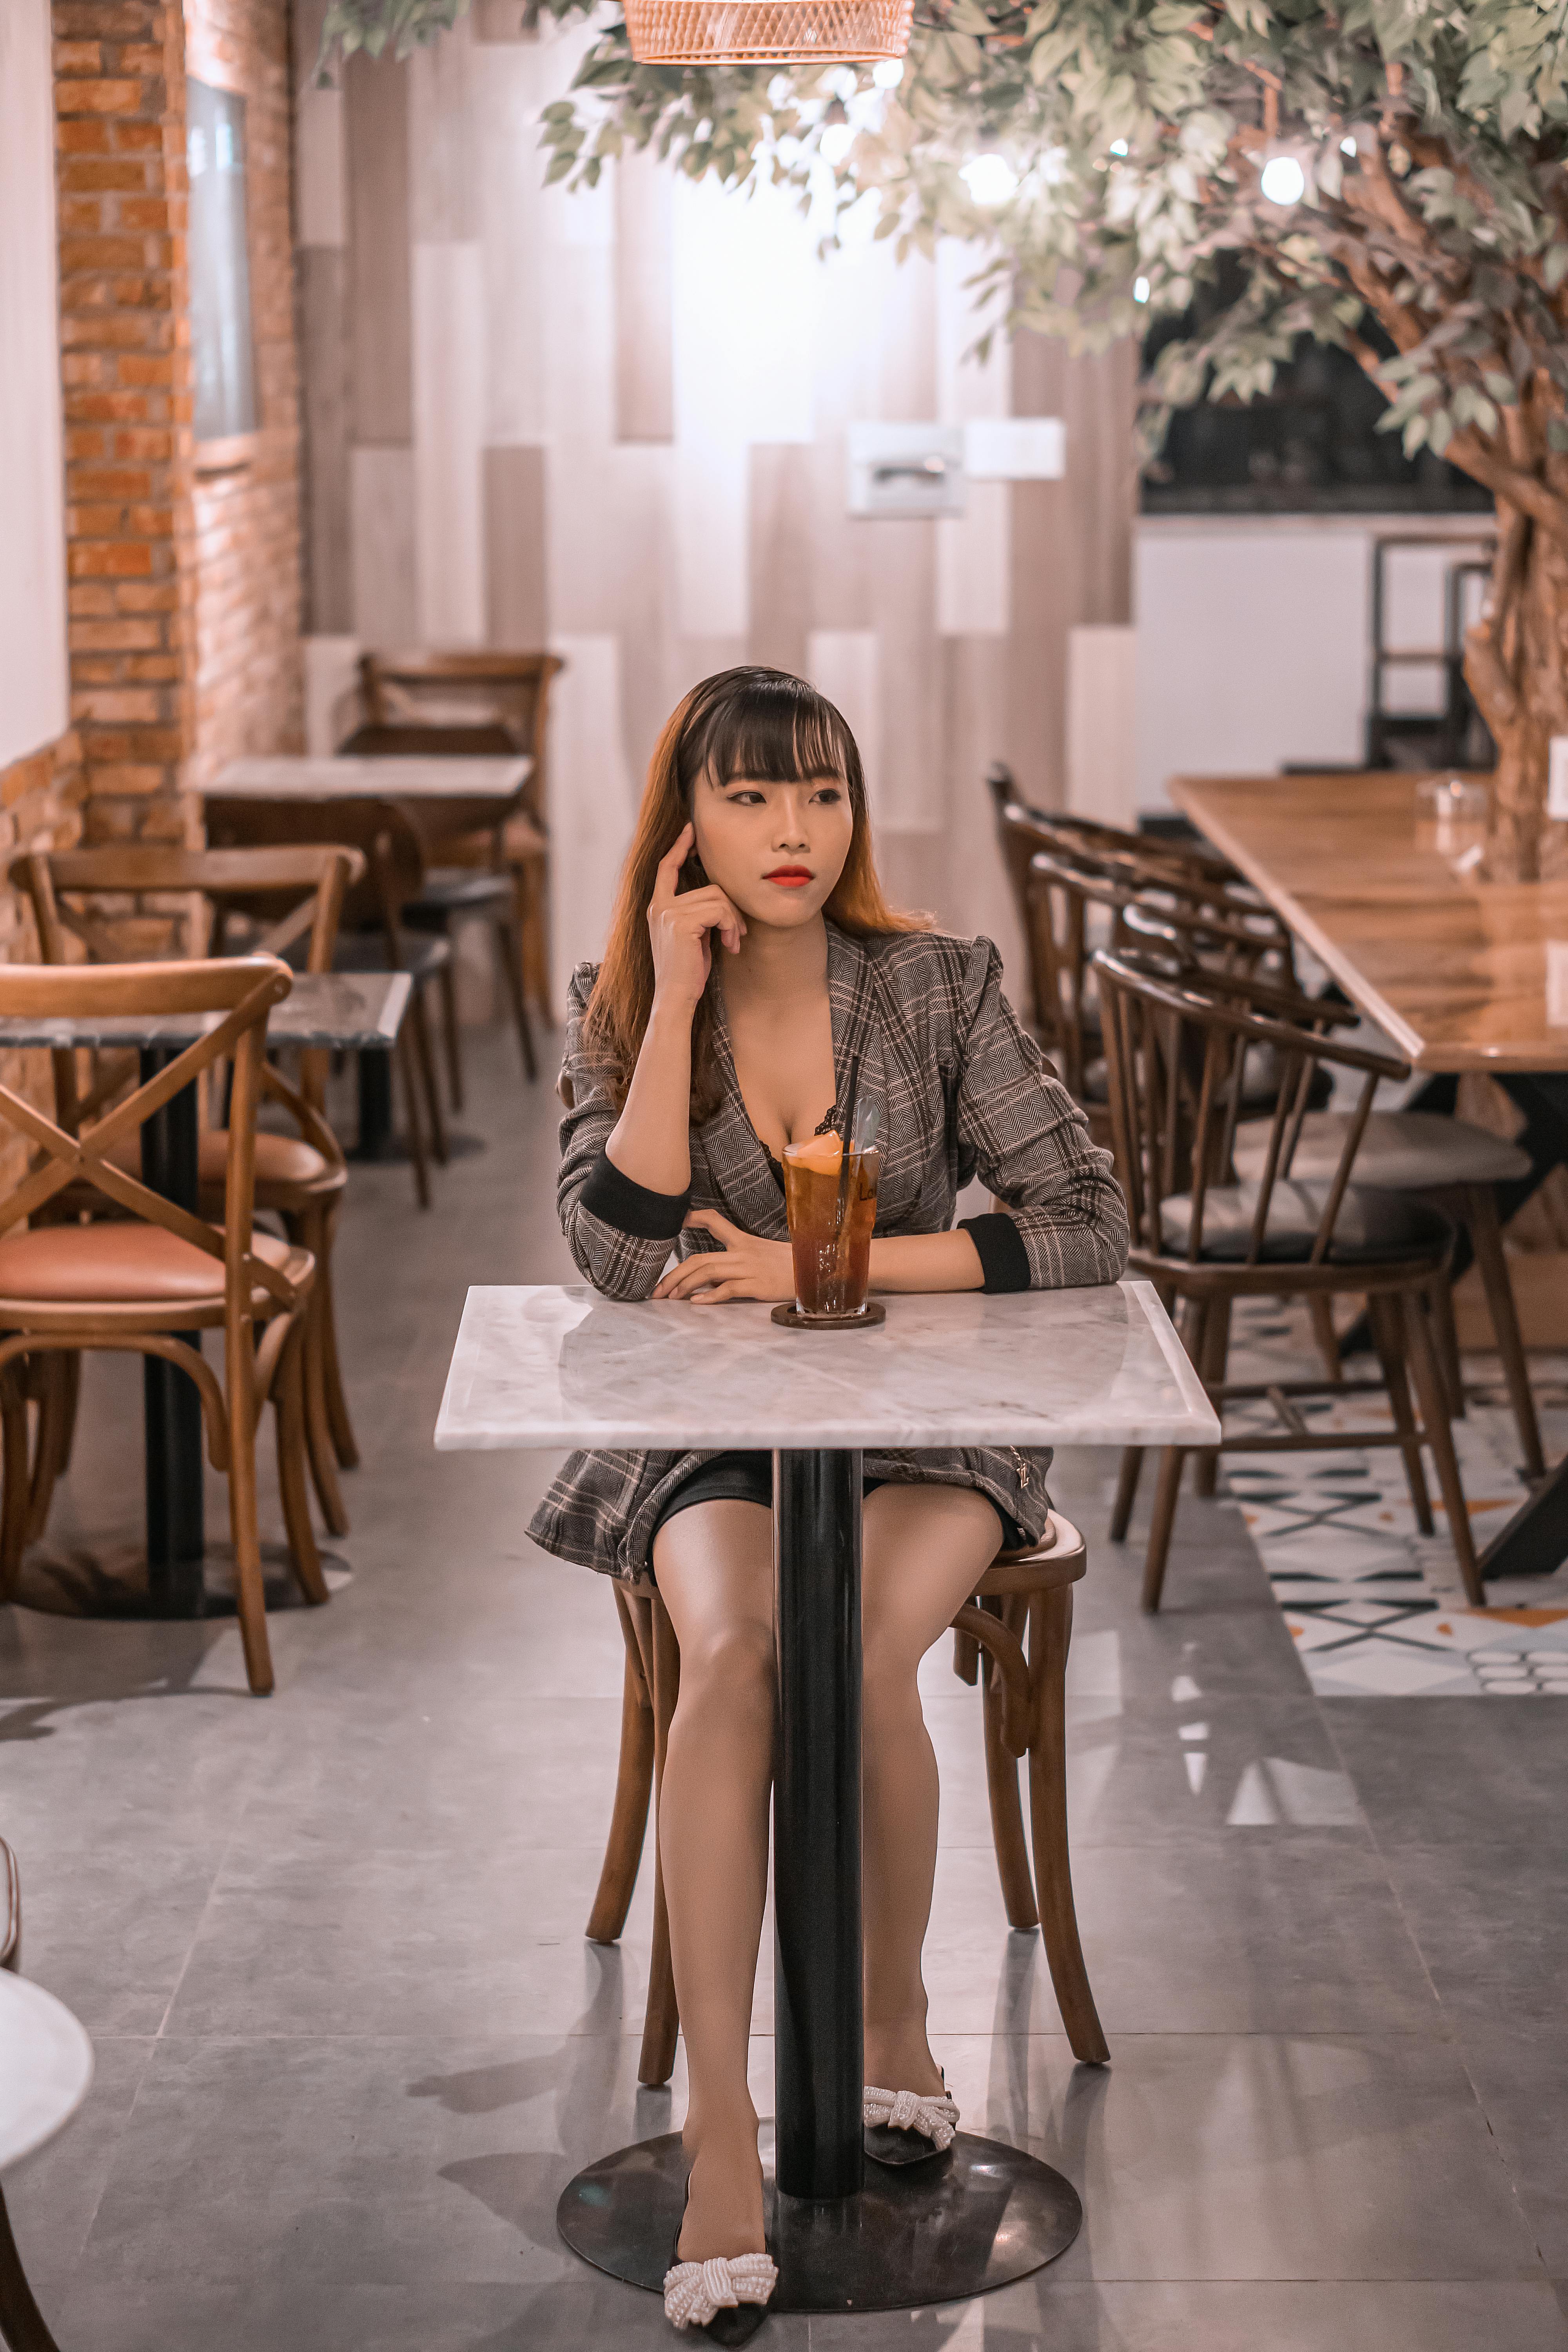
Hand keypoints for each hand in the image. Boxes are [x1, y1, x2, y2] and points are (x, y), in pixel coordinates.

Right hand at [647, 823, 745, 1016]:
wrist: (675, 999)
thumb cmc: (688, 973)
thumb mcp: (693, 937)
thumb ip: (698, 914)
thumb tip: (722, 897)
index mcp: (658, 907)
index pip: (666, 868)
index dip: (678, 847)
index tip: (690, 830)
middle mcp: (659, 906)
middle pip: (710, 887)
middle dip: (731, 909)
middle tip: (738, 934)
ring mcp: (667, 913)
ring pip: (718, 898)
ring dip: (734, 921)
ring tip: (734, 943)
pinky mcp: (681, 922)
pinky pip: (719, 910)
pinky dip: (731, 926)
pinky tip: (730, 945)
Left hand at [653, 1208, 794, 1303]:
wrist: (816, 1272)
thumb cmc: (790, 1265)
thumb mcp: (763, 1253)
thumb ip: (738, 1260)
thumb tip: (712, 1275)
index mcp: (744, 1240)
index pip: (715, 1221)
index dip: (693, 1217)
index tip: (677, 1220)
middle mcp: (743, 1252)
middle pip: (700, 1258)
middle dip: (674, 1274)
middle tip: (658, 1289)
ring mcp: (749, 1268)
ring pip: (708, 1272)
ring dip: (685, 1285)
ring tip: (671, 1297)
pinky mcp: (757, 1285)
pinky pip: (728, 1289)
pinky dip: (709, 1296)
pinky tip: (696, 1303)